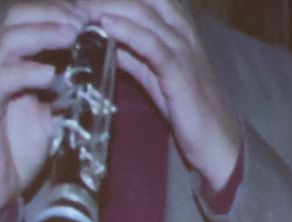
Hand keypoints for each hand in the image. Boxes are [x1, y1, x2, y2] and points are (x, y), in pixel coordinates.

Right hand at [0, 3, 85, 221]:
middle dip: (52, 14)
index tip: (88, 16)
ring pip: (7, 42)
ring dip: (42, 34)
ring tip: (70, 36)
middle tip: (82, 21)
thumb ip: (71, 94)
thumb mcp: (55, 116)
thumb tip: (100, 77)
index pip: (30, 19)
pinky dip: (25, 72)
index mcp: (15, 63)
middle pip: (16, 19)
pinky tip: (49, 74)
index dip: (57, 12)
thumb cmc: (19, 150)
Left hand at [92, 0, 243, 189]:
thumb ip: (131, 52)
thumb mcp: (152, 71)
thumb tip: (103, 37)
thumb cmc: (184, 105)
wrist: (215, 138)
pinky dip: (128, 32)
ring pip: (145, 16)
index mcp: (176, 27)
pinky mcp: (179, 72)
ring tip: (82, 7)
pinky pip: (152, 45)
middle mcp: (182, 30)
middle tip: (75, 0)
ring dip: (110, 7)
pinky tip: (105, 25)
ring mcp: (183, 49)